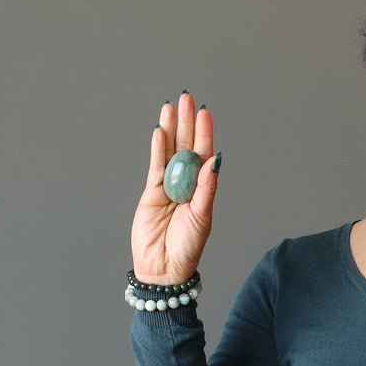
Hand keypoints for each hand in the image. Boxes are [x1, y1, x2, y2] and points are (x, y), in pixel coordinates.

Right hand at [131, 91, 219, 284]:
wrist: (163, 268)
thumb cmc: (187, 247)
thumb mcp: (202, 217)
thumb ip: (206, 188)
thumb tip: (214, 161)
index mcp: (203, 188)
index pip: (205, 154)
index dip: (204, 133)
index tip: (204, 112)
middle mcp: (186, 183)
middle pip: (186, 146)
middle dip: (187, 122)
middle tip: (186, 97)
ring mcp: (168, 186)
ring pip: (169, 151)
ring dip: (171, 129)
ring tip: (171, 106)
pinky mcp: (151, 193)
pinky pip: (154, 166)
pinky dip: (158, 149)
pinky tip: (160, 131)